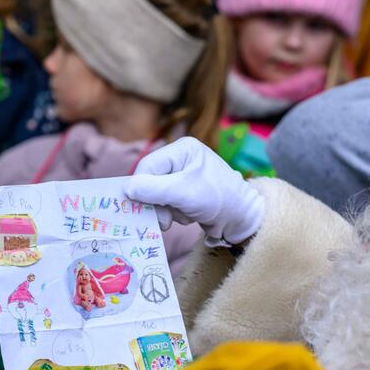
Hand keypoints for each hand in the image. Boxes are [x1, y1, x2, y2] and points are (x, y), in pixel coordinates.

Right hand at [125, 137, 264, 246]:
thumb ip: (153, 189)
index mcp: (182, 149)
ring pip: (157, 195)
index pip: (148, 166)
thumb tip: (126, 188)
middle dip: (157, 202)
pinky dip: (175, 213)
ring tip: (185, 215)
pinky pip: (168, 203)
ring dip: (167, 210)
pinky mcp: (186, 192)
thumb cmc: (218, 199)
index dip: (141, 187)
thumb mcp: (183, 192)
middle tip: (165, 220)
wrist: (243, 219)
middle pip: (150, 181)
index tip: (143, 207)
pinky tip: (190, 215)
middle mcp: (182, 159)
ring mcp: (184, 176)